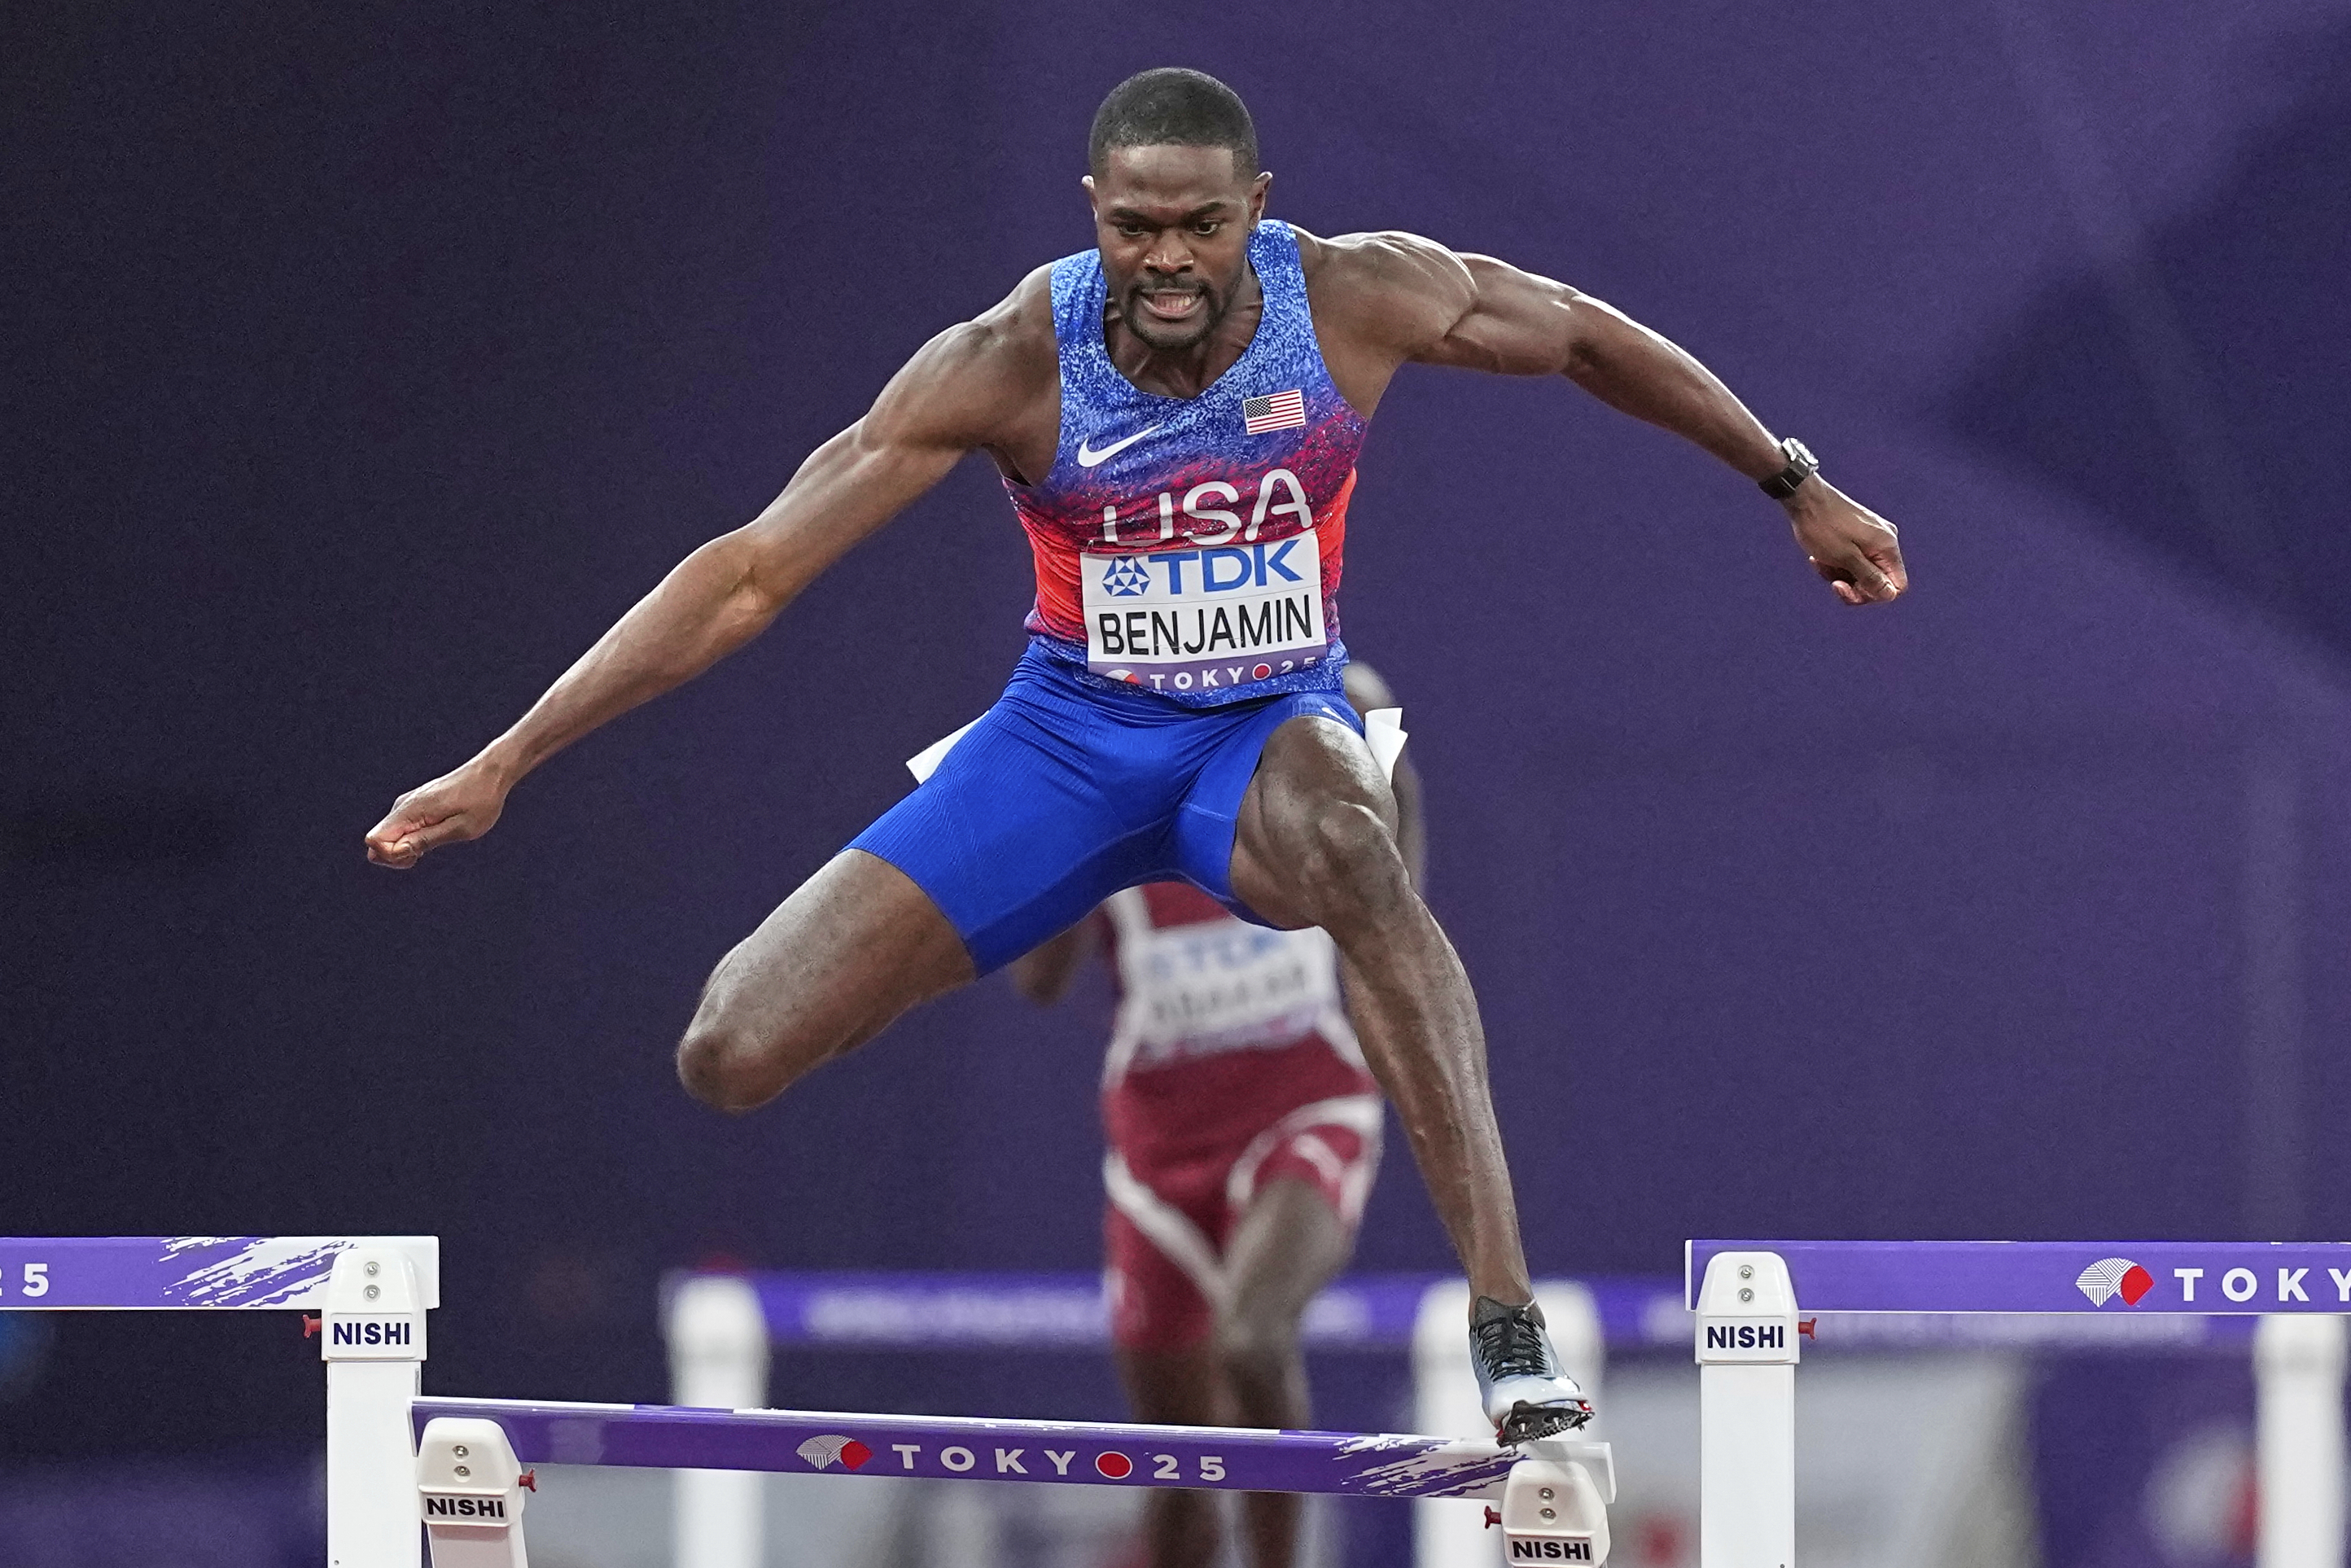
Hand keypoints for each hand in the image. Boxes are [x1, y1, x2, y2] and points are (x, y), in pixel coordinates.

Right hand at [365, 757, 509, 868]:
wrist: (490, 773)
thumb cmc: (481, 800)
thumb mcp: (460, 827)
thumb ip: (426, 840)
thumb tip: (396, 852)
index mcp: (411, 810)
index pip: (374, 840)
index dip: (392, 856)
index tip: (419, 854)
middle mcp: (403, 806)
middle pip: (376, 842)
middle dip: (396, 856)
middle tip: (426, 851)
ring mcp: (407, 805)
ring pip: (388, 838)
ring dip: (406, 848)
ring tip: (436, 839)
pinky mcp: (415, 807)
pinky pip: (401, 830)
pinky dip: (413, 840)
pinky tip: (435, 834)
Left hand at [1785, 481, 1905, 604]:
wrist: (1804, 498)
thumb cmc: (1823, 527)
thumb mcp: (1846, 558)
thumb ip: (1869, 578)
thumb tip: (1890, 595)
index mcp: (1887, 546)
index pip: (1896, 586)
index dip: (1874, 594)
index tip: (1850, 588)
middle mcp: (1885, 541)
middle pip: (1878, 581)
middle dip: (1853, 586)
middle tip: (1832, 582)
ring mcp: (1872, 536)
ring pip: (1862, 572)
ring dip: (1840, 575)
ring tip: (1821, 563)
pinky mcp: (1859, 534)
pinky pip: (1853, 560)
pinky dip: (1837, 564)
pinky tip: (1819, 558)